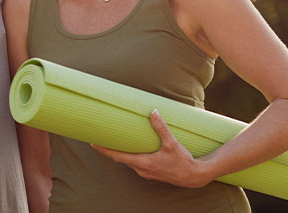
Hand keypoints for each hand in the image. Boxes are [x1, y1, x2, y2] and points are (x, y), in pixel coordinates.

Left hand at [91, 109, 211, 187]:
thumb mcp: (172, 143)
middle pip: (120, 159)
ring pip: (128, 162)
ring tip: (113, 142)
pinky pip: (136, 164)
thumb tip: (153, 111)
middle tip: (99, 139)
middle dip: (109, 150)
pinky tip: (132, 150)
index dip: (104, 149)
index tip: (93, 143)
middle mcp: (142, 170)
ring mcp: (147, 173)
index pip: (118, 156)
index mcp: (143, 163)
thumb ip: (161, 127)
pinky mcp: (152, 173)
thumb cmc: (183, 161)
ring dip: (120, 153)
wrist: (195, 176)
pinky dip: (130, 157)